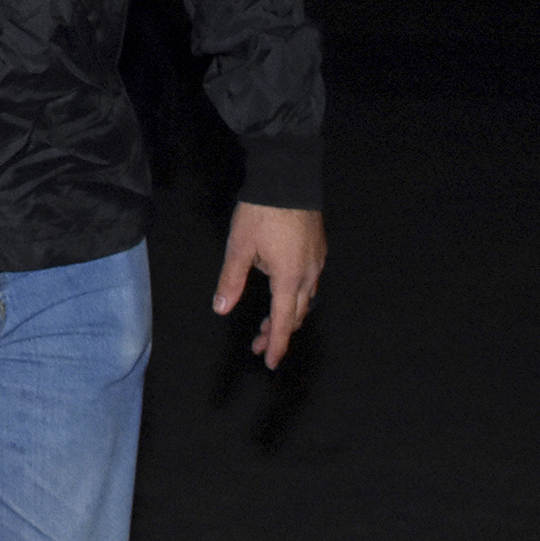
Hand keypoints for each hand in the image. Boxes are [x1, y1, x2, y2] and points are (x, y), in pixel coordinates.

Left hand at [213, 201, 325, 368]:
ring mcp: (317, 261)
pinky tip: (284, 292)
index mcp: (289, 279)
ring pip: (305, 299)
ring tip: (268, 324)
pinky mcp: (318, 249)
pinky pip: (310, 282)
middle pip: (296, 314)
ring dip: (287, 315)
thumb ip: (231, 280)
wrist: (288, 179)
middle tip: (258, 344)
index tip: (269, 362)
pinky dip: (296, 296)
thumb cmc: (261, 213)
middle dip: (278, 332)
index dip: (275, 344)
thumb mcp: (239, 247)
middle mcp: (309, 275)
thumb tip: (221, 308)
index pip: (283, 322)